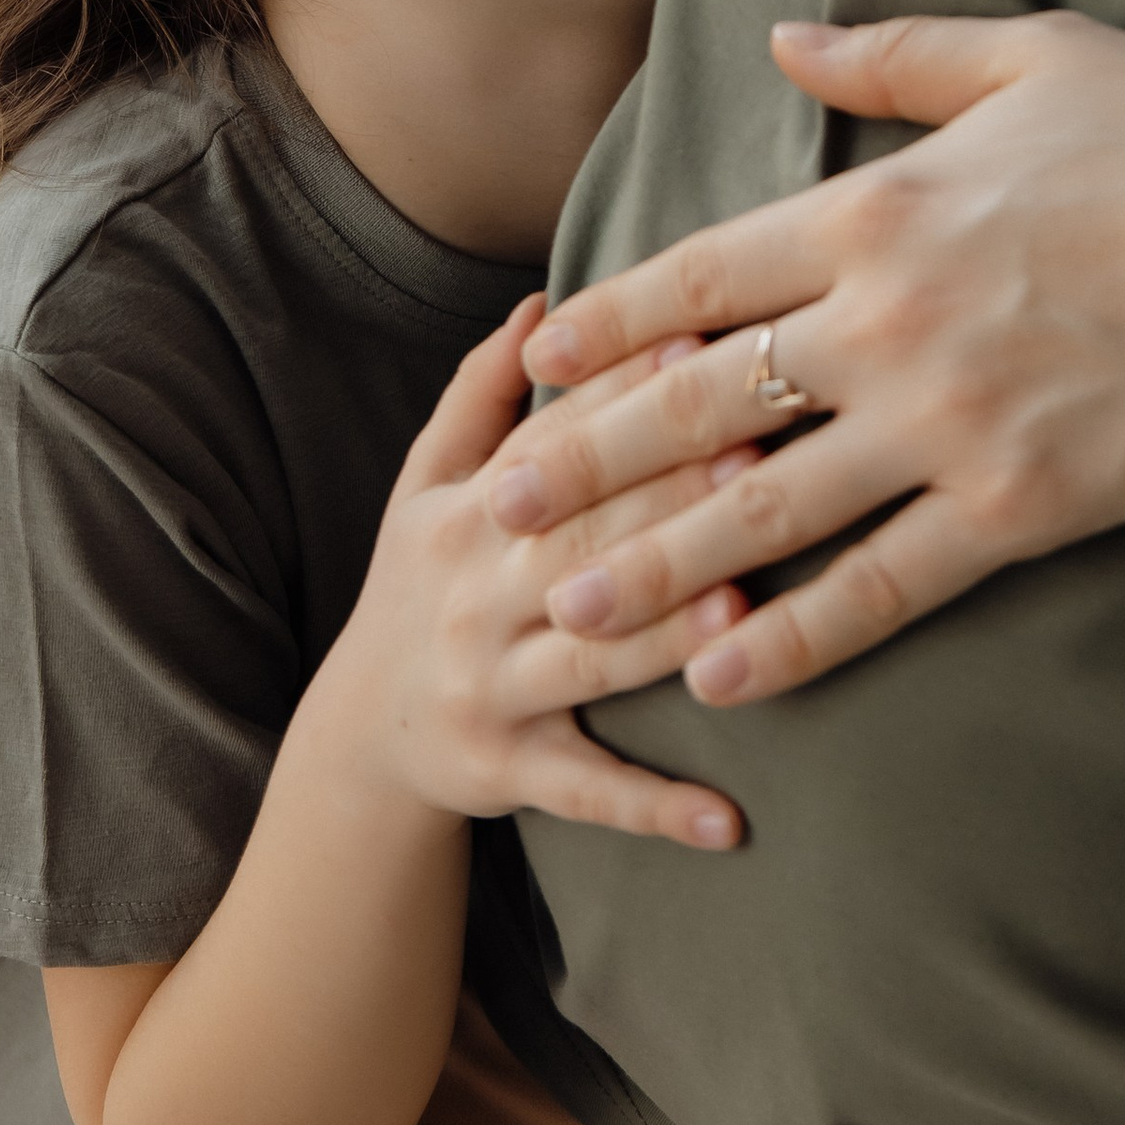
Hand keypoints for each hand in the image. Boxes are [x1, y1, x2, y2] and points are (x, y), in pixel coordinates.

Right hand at [314, 295, 759, 849]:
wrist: (360, 736)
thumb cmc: (420, 581)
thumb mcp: (426, 481)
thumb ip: (481, 389)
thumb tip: (540, 302)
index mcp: (465, 515)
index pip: (557, 445)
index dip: (627, 394)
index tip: (707, 347)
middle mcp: (474, 599)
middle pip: (585, 541)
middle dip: (670, 499)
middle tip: (765, 456)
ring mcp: (494, 690)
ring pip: (594, 661)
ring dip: (669, 636)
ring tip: (752, 607)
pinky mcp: (513, 772)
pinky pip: (591, 790)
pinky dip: (658, 808)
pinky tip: (732, 823)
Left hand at [493, 13, 1124, 704]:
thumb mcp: (1028, 56)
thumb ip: (890, 57)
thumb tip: (782, 39)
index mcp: (878, 211)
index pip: (704, 275)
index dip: (610, 326)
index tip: (535, 362)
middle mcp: (887, 323)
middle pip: (702, 401)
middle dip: (588, 458)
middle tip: (497, 510)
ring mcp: (949, 424)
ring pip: (765, 510)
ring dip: (656, 565)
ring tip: (565, 612)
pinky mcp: (1021, 507)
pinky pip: (883, 586)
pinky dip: (799, 638)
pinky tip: (728, 674)